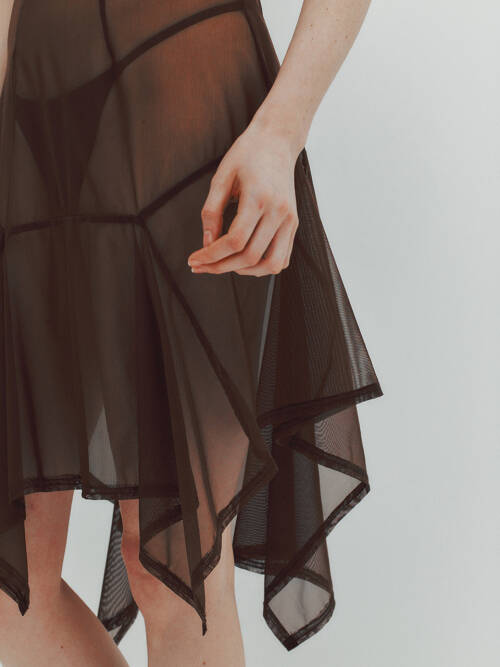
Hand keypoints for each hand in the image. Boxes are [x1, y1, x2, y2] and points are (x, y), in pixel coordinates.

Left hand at [187, 121, 299, 276]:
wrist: (277, 141)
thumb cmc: (247, 155)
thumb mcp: (221, 177)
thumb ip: (211, 212)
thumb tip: (207, 243)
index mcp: (258, 198)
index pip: (235, 241)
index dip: (211, 256)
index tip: (195, 260)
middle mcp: (278, 212)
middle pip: (250, 256)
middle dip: (221, 267)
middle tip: (202, 266)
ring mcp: (289, 220)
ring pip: (270, 264)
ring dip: (245, 271)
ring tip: (225, 264)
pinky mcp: (293, 224)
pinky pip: (281, 258)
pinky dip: (263, 266)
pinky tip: (245, 260)